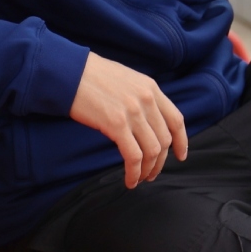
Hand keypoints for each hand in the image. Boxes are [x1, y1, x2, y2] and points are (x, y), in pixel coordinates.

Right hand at [69, 52, 187, 187]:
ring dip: (147, 170)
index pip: (176, 119)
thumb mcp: (126, 80)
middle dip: (160, 161)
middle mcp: (147, 99)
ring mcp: (133, 112)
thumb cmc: (91, 77)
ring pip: (152, 150)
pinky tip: (130, 180)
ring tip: (139, 179)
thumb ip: (140, 98)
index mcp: (151, 88)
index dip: (182, 141)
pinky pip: (133, 156)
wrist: (69, 71)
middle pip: (164, 139)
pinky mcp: (116, 124)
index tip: (181, 155)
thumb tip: (147, 121)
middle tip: (151, 174)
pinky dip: (134, 172)